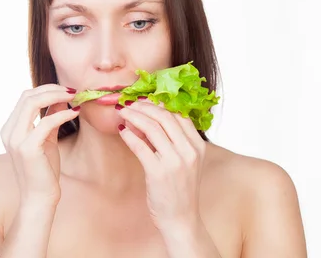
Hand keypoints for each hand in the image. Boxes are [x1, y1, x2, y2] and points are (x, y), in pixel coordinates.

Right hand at [0, 84, 78, 205]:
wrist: (39, 197)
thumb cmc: (43, 170)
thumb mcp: (47, 138)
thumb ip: (50, 117)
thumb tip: (61, 96)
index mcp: (10, 128)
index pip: (25, 97)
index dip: (46, 89)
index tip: (66, 89)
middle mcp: (9, 131)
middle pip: (27, 96)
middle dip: (51, 88)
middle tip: (72, 90)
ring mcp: (16, 139)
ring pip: (32, 103)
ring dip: (55, 96)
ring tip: (74, 97)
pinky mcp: (27, 148)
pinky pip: (45, 122)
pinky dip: (62, 114)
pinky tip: (74, 113)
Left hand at [116, 98, 205, 230]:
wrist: (181, 219)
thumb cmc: (180, 190)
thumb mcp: (183, 161)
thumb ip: (171, 140)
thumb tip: (148, 116)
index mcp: (198, 146)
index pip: (178, 115)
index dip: (158, 104)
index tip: (143, 101)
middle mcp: (189, 152)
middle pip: (164, 117)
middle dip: (143, 107)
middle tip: (129, 104)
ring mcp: (175, 162)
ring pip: (152, 127)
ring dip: (134, 117)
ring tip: (122, 113)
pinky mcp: (158, 173)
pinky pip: (140, 146)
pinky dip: (129, 135)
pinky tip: (122, 131)